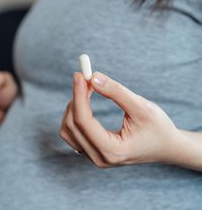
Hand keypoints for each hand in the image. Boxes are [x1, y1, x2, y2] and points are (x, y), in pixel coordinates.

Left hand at [59, 72, 181, 167]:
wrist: (167, 147)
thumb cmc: (158, 127)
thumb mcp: (141, 106)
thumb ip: (116, 92)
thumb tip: (93, 77)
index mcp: (113, 151)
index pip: (83, 122)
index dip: (78, 96)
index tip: (79, 75)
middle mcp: (100, 158)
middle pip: (72, 125)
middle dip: (76, 98)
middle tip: (84, 78)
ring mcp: (94, 157)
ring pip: (67, 130)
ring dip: (73, 107)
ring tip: (87, 89)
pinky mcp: (91, 152)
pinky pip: (71, 133)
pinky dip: (74, 115)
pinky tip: (85, 101)